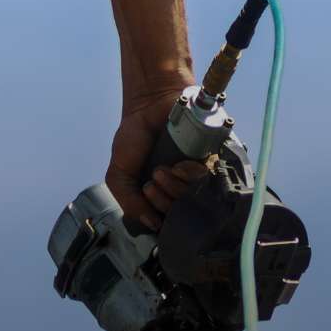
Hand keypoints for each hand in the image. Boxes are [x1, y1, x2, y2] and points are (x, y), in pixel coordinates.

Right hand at [106, 90, 209, 231]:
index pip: (166, 223)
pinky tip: (178, 164)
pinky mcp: (210, 160)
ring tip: (162, 170)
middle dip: (163, 201)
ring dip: (175, 188)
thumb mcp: (120, 175)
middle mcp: (180, 189)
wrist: (150, 106)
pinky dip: (190, 175)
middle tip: (153, 181)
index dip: (157, 217)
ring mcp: (196, 176)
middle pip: (182, 214)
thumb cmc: (135, 138)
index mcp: (160, 196)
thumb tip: (152, 225)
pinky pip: (208, 180)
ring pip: (195, 199)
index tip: (146, 196)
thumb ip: (129, 202)